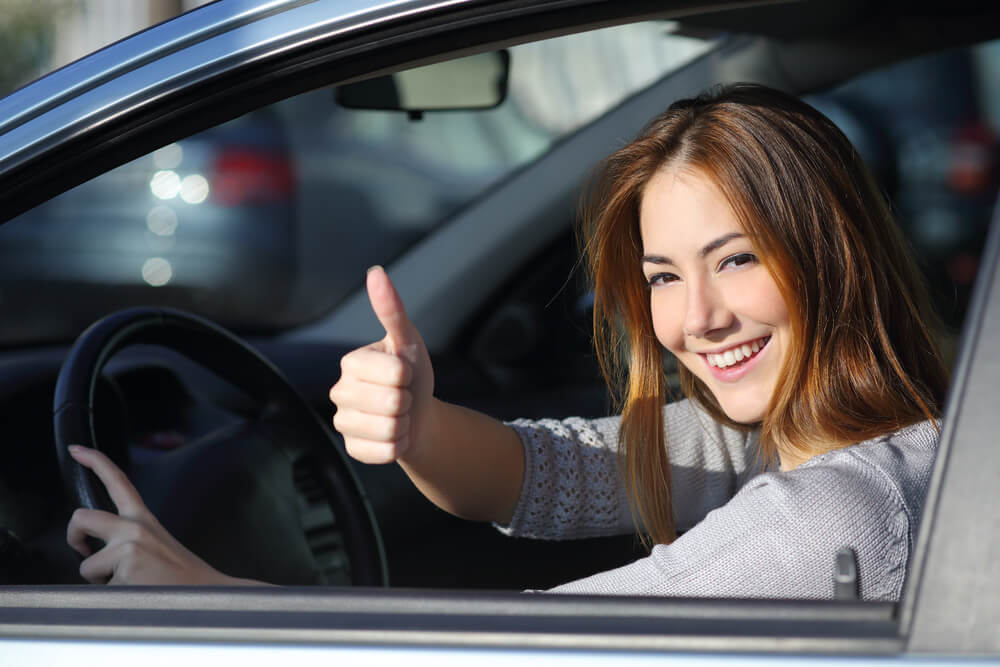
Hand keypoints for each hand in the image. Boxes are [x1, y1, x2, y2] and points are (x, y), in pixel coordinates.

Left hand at [66, 445, 236, 584]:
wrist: (206, 592)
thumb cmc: (179, 574)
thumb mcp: (156, 542)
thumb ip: (127, 537)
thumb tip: (96, 548)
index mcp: (142, 519)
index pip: (117, 482)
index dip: (95, 461)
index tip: (77, 450)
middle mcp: (134, 528)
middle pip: (81, 517)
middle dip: (73, 537)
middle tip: (85, 551)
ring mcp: (128, 548)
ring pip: (86, 564)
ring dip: (100, 579)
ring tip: (129, 582)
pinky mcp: (125, 570)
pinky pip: (98, 588)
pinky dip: (111, 596)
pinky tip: (134, 593)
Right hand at [329, 266, 434, 463]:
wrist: (419, 417)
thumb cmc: (412, 375)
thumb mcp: (409, 342)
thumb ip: (392, 310)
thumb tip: (375, 272)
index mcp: (351, 362)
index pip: (395, 372)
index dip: (409, 375)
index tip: (404, 374)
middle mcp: (340, 392)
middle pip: (392, 403)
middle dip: (407, 402)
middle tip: (402, 397)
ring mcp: (343, 422)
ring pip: (388, 429)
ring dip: (404, 424)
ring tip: (398, 416)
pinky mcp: (352, 449)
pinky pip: (385, 453)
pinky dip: (399, 446)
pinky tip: (393, 435)